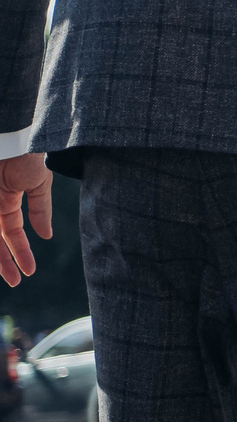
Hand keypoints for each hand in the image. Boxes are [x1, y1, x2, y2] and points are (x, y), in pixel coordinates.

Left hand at [0, 153, 52, 287]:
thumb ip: (41, 210)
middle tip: (14, 283)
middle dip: (4, 263)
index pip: (13, 233)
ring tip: (7, 276)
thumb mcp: (39, 184)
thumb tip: (47, 236)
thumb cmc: (27, 156)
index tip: (30, 272)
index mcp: (8, 200)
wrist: (9, 138)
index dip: (21, 252)